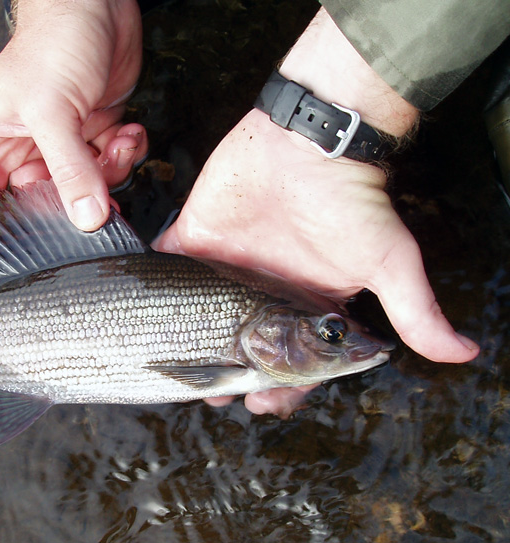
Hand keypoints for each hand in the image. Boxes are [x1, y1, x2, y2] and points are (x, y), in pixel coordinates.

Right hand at [0, 0, 147, 230]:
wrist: (97, 2)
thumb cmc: (53, 42)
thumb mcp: (51, 111)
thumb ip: (68, 169)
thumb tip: (85, 218)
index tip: (21, 254)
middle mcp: (26, 145)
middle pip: (43, 200)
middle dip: (72, 204)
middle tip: (97, 201)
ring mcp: (63, 139)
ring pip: (83, 185)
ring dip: (109, 174)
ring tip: (119, 145)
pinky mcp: (95, 129)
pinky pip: (110, 162)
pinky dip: (126, 154)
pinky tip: (130, 132)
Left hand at [154, 109, 479, 413]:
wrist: (310, 139)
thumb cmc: (351, 200)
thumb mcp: (388, 261)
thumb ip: (415, 311)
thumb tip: (463, 353)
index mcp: (301, 311)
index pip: (289, 366)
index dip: (277, 390)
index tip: (261, 404)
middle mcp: (259, 297)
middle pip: (236, 351)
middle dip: (224, 377)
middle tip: (211, 393)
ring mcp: (223, 269)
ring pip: (194, 322)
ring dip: (183, 349)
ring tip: (171, 374)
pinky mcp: (194, 237)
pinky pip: (165, 269)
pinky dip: (149, 287)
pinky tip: (136, 313)